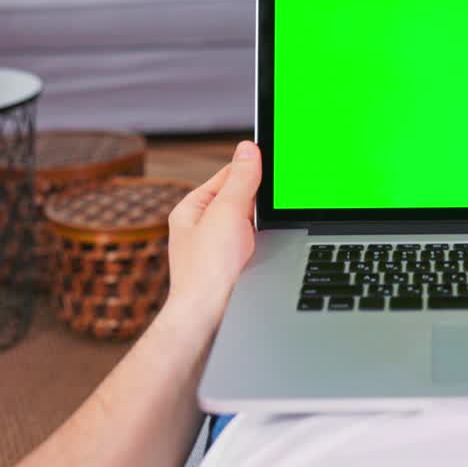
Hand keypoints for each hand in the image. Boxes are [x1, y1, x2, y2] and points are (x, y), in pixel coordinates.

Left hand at [165, 141, 261, 325]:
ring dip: (261, 221)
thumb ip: (240, 180)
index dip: (252, 168)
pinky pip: (252, 241)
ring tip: (265, 228)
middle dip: (259, 197)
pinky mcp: (230, 264)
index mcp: (192, 208)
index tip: (274, 160)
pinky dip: (263, 239)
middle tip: (275, 199)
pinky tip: (266, 246)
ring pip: (248, 220)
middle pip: (240, 196)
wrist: (209, 317)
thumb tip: (248, 149)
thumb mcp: (227, 213)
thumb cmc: (208, 271)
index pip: (227, 174)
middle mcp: (201, 225)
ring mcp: (216, 246)